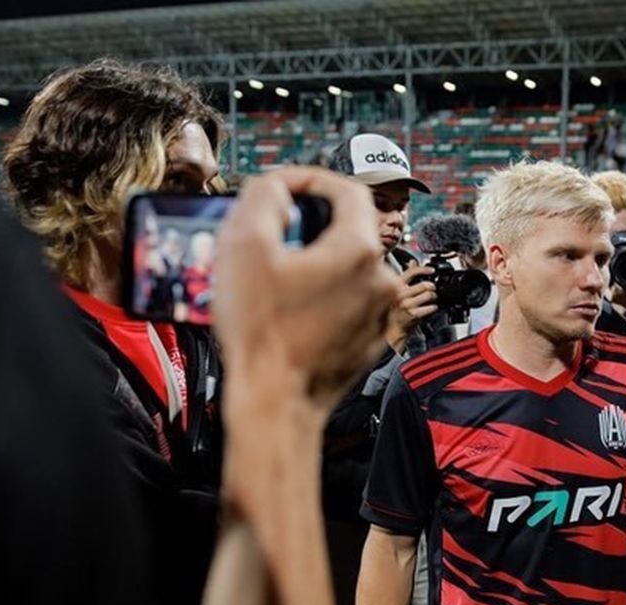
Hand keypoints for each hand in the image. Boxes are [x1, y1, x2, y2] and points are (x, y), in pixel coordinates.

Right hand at [213, 166, 397, 415]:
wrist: (277, 404)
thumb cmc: (262, 335)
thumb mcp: (244, 246)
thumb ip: (263, 197)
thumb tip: (278, 189)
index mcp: (359, 251)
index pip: (349, 190)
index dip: (313, 179)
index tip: (287, 187)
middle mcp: (381, 281)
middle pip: (347, 230)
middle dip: (309, 225)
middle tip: (272, 235)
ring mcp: (380, 314)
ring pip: (347, 268)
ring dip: (314, 262)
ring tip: (275, 278)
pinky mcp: (370, 340)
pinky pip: (348, 301)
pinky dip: (323, 294)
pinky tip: (290, 308)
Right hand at [386, 265, 440, 349]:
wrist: (393, 328)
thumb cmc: (396, 308)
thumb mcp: (399, 289)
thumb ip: (407, 275)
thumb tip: (413, 262)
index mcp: (397, 284)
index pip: (411, 272)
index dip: (424, 269)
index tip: (431, 270)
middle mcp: (400, 293)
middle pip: (423, 285)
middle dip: (432, 287)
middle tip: (433, 289)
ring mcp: (406, 304)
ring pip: (428, 295)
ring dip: (434, 296)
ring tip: (432, 298)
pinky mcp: (411, 314)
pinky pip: (429, 308)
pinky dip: (433, 307)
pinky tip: (433, 307)